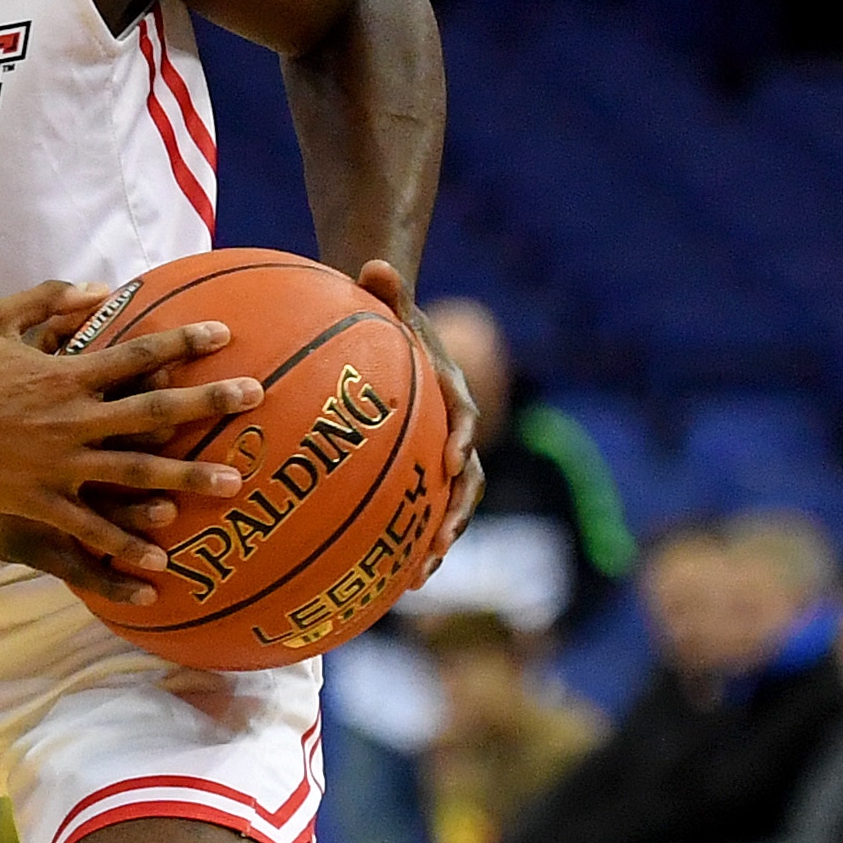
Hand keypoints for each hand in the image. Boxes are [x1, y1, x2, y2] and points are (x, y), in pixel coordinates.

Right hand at [0, 282, 265, 588]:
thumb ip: (49, 300)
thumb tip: (99, 289)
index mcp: (63, 372)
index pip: (139, 353)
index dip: (185, 342)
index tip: (226, 336)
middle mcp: (70, 419)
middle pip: (154, 411)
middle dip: (210, 404)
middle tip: (256, 398)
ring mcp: (54, 464)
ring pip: (135, 473)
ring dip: (188, 478)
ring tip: (234, 483)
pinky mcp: (33, 501)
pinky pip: (89, 527)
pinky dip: (126, 544)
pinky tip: (161, 562)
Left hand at [357, 259, 482, 555]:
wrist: (399, 336)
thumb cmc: (390, 320)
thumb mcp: (388, 303)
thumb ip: (385, 288)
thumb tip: (373, 262)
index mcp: (451, 393)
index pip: (463, 416)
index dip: (462, 438)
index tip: (453, 461)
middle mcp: (454, 431)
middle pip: (468, 479)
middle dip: (457, 512)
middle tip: (437, 541)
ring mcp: (440, 457)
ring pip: (449, 507)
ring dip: (437, 541)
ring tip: (416, 579)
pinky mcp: (420, 475)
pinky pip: (420, 513)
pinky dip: (408, 545)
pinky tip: (386, 580)